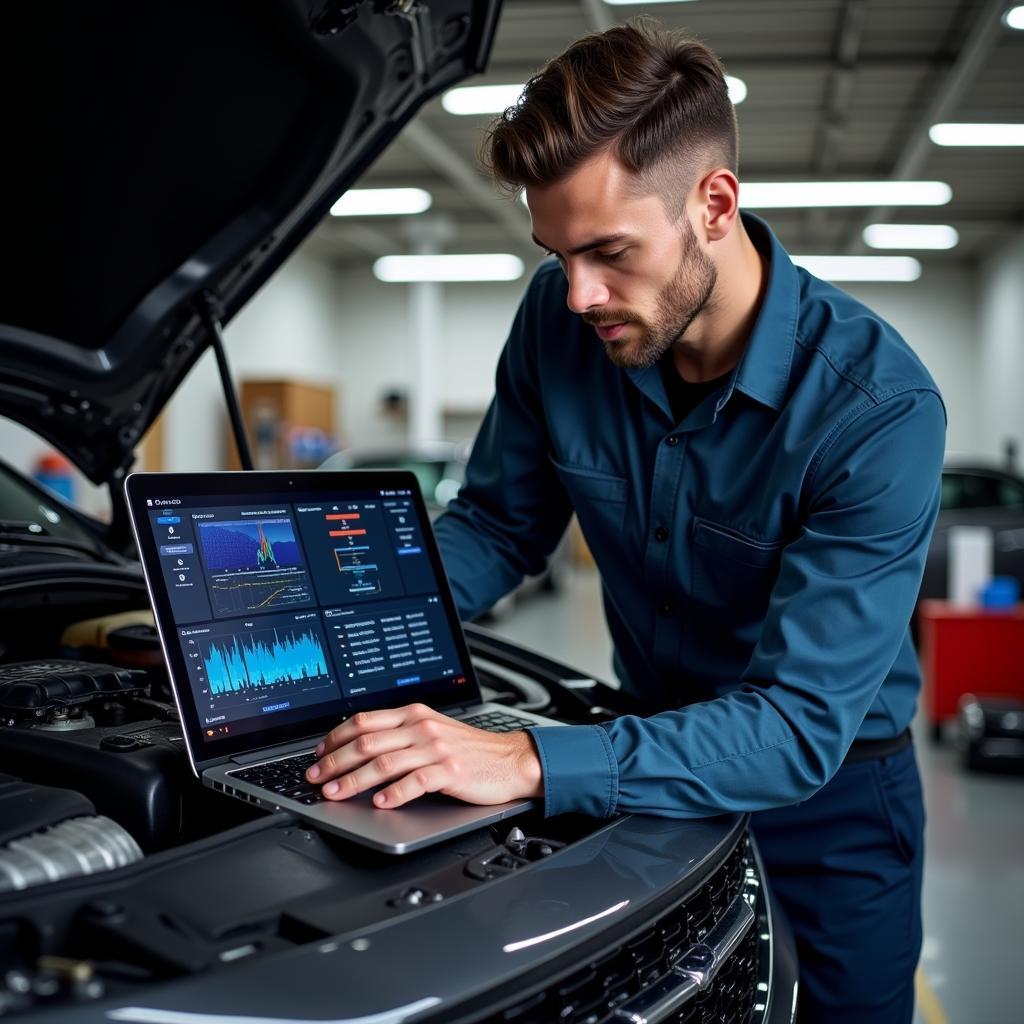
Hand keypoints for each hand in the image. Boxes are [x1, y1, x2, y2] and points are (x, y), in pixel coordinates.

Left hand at [305, 703, 543, 808]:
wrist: (510, 759)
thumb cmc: (469, 750)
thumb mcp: (432, 731)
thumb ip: (400, 734)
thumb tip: (358, 749)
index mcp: (413, 714)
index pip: (363, 721)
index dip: (334, 738)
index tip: (317, 755)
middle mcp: (421, 727)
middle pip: (367, 742)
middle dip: (334, 762)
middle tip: (314, 778)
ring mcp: (436, 748)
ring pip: (384, 763)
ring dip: (354, 780)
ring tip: (335, 793)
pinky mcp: (450, 771)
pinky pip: (415, 781)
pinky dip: (394, 793)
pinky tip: (380, 803)